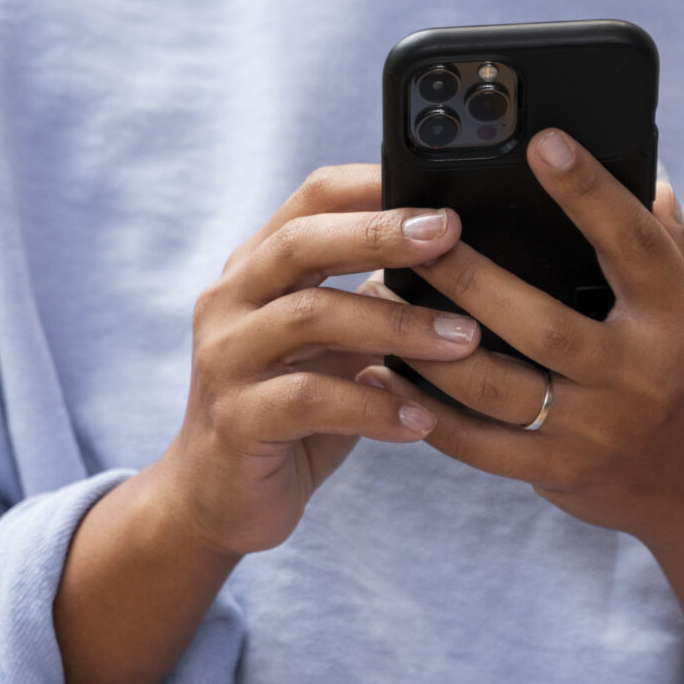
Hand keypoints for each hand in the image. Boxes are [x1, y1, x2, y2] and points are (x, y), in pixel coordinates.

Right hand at [146, 165, 485, 556]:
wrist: (217, 499)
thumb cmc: (294, 412)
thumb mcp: (333, 346)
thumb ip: (373, 299)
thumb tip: (466, 263)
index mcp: (257, 268)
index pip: (310, 199)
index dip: (372, 184)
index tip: (444, 192)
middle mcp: (230, 300)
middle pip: (302, 243)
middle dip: (381, 233)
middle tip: (452, 233)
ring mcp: (226, 358)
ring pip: (310, 316)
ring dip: (396, 324)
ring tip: (463, 339)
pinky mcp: (235, 419)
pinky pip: (309, 401)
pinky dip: (373, 406)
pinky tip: (422, 421)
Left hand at [364, 131, 683, 683]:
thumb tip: (650, 179)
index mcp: (680, 321)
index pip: (633, 245)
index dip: (588, 192)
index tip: (541, 141)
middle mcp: (634, 377)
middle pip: (540, 322)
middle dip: (471, 276)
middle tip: (417, 230)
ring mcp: (591, 431)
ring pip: (495, 386)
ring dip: (429, 343)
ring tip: (380, 295)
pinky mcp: (554, 472)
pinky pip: (477, 444)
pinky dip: (425, 410)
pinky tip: (382, 372)